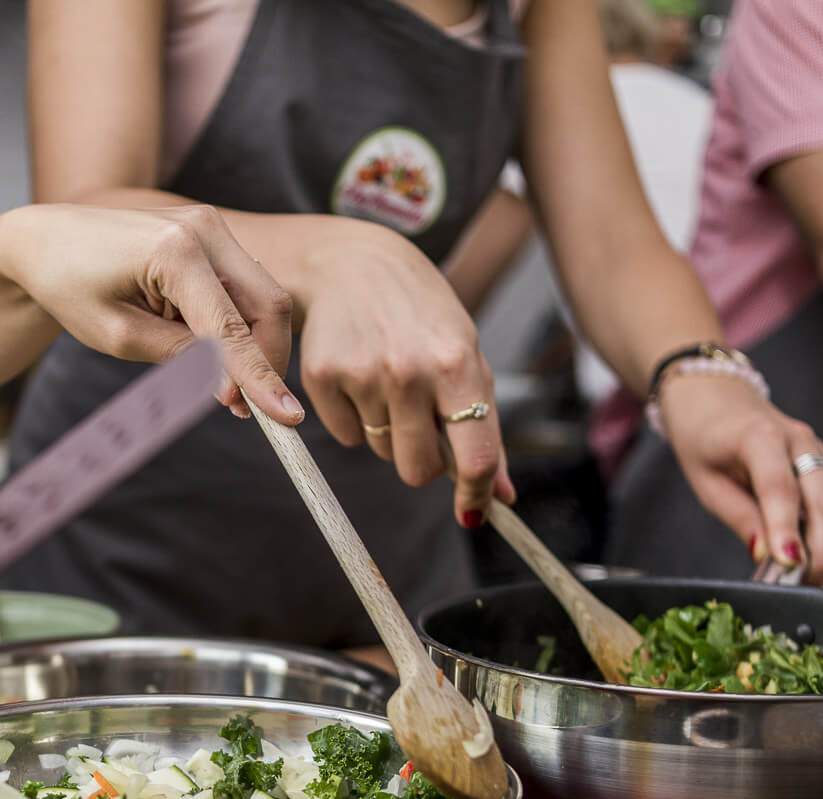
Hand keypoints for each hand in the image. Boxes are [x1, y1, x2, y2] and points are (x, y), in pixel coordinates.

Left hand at [0, 203, 301, 423]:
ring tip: (217, 381)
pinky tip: (204, 348)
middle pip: (268, 305)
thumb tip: (232, 389)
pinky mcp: (210, 233)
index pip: (230, 327)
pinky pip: (243, 288)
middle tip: (247, 408)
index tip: (285, 419)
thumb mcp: (118, 337)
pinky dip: (236, 325)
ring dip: (250, 344)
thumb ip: (179, 359)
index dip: (258, 378)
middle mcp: (203, 229)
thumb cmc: (70, 286)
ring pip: (262, 298)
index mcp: (175, 251)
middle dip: (267, 361)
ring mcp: (211, 225)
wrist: (45, 239)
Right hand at [295, 220, 514, 521]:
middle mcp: (410, 370)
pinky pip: (346, 436)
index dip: (475, 493)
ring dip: (386, 430)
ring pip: (380, 451)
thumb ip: (484, 423)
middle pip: (418, 469)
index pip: (475, 456)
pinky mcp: (321, 376)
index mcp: (458, 363)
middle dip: (421, 460)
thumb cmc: (420, 312)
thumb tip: (501, 496)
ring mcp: (362, 374)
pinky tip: (357, 375)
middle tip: (419, 423)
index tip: (472, 510)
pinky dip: (354, 418)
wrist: (352, 263)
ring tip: (386, 379)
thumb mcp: (465, 353)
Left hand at [657, 374, 822, 582]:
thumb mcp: (706, 482)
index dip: (786, 530)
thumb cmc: (706, 441)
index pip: (780, 488)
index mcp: (760, 437)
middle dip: (822, 550)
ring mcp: (822, 449)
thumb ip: (739, 517)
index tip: (787, 566)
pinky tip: (815, 545)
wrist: (718, 400)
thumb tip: (766, 556)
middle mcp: (801, 440)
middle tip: (803, 585)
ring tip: (807, 569)